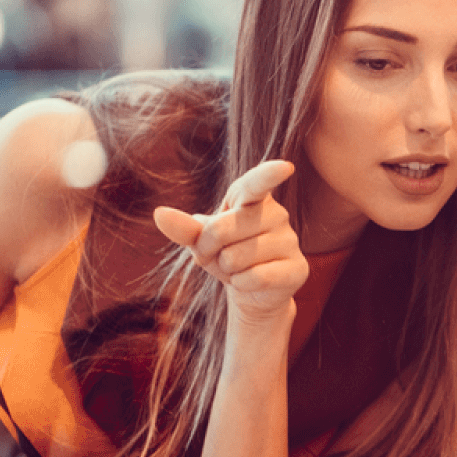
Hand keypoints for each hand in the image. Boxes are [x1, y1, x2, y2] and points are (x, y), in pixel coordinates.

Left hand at [153, 160, 307, 326]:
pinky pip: (255, 277)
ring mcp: (290, 241)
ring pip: (237, 257)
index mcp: (253, 198)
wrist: (251, 290)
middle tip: (220, 257)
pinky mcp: (298, 269)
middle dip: (209, 250)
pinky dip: (241, 284)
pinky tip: (249, 282)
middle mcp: (277, 214)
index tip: (286, 167)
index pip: (258, 183)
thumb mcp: (201, 241)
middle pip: (222, 230)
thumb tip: (159, 213)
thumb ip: (183, 226)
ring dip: (227, 271)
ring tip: (239, 269)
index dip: (270, 174)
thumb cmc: (225, 254)